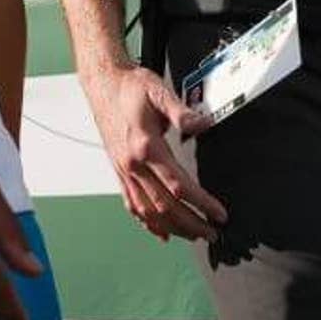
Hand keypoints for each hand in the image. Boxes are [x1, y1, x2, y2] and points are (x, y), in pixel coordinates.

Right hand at [79, 62, 225, 242]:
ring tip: (192, 235)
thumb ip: (182, 111)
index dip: (201, 203)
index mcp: (146, 146)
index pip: (178, 185)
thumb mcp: (158, 92)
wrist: (102, 84)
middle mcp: (133, 164)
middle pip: (164, 206)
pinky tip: (159, 231)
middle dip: (190, 224)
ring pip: (148, 211)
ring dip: (172, 228)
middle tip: (211, 233)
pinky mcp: (119, 170)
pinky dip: (146, 222)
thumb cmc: (129, 87)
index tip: (218, 214)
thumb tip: (204, 123)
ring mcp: (124, 170)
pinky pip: (131, 203)